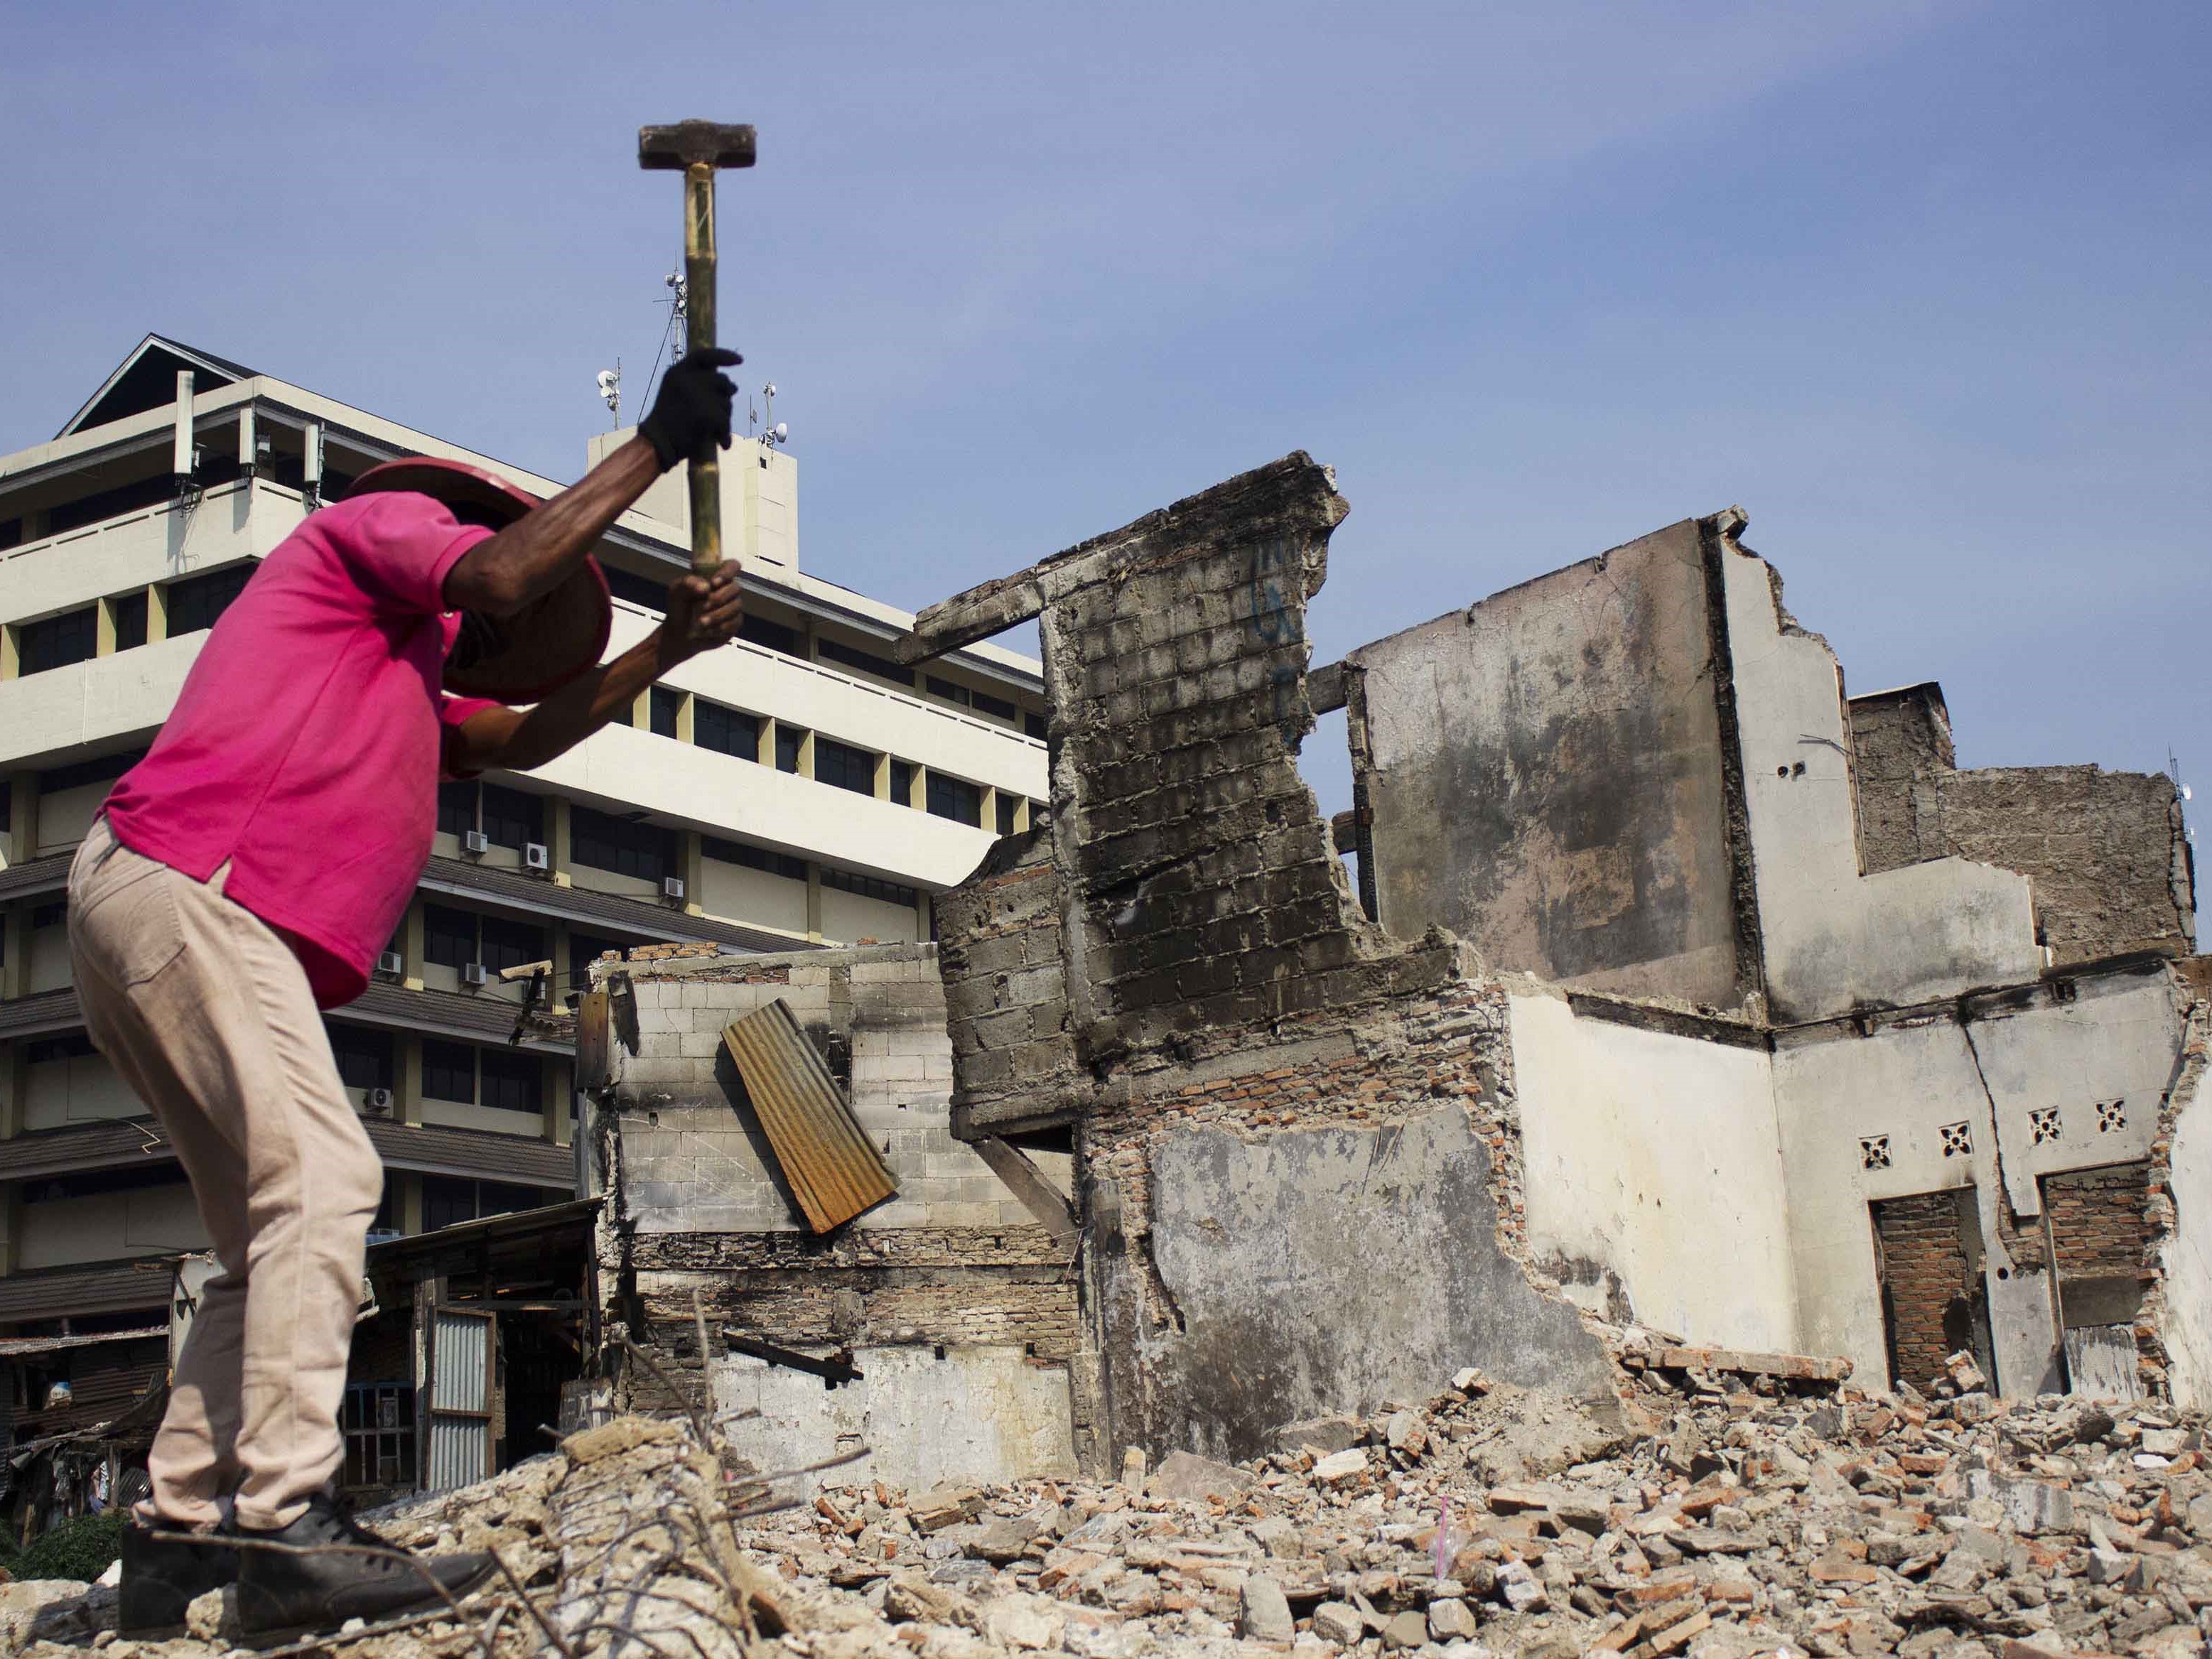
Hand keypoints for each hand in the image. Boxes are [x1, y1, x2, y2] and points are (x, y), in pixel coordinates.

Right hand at [638, 347, 741, 473]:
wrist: (657, 444)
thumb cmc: (668, 423)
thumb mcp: (676, 392)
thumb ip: (698, 384)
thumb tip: (732, 385)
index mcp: (678, 371)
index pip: (705, 356)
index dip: (724, 356)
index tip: (740, 360)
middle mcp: (687, 378)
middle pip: (722, 380)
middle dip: (726, 396)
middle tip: (723, 411)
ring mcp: (697, 394)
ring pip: (726, 403)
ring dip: (725, 417)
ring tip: (715, 431)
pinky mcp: (706, 413)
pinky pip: (725, 422)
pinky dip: (725, 434)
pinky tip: (723, 444)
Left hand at [656, 563, 743, 663]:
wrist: (679, 632)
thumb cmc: (679, 607)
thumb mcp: (677, 591)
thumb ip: (688, 583)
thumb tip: (706, 586)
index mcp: (715, 576)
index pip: (731, 566)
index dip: (727, 572)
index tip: (713, 583)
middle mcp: (727, 589)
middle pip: (736, 587)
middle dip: (719, 598)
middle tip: (703, 606)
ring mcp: (733, 606)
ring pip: (736, 606)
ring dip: (718, 615)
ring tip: (701, 622)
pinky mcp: (735, 622)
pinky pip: (735, 622)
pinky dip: (722, 626)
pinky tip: (709, 630)